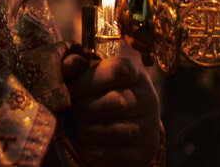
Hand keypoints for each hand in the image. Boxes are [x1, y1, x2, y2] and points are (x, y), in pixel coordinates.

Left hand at [61, 50, 160, 166]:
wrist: (126, 127)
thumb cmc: (101, 94)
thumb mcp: (92, 75)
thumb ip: (76, 68)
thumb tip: (70, 64)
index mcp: (136, 74)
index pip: (118, 70)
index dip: (88, 80)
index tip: (72, 89)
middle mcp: (149, 99)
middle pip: (115, 102)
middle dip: (83, 107)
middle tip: (71, 111)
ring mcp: (149, 128)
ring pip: (111, 129)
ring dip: (84, 129)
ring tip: (76, 126)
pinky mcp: (143, 153)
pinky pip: (111, 154)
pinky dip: (90, 150)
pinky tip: (84, 143)